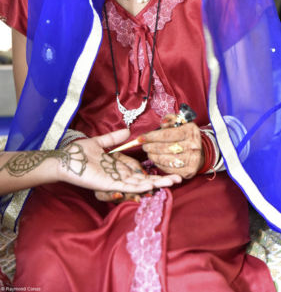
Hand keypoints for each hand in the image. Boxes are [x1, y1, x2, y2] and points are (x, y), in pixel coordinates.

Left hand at [57, 129, 181, 196]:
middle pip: (143, 179)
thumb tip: (128, 131)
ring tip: (173, 182)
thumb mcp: (100, 142)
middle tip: (178, 179)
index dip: (153, 172)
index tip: (166, 171)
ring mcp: (115, 181)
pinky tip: (151, 185)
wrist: (64, 160)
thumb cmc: (79, 154)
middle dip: (160, 180)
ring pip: (139, 184)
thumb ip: (114, 138)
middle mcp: (119, 175)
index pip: (139, 170)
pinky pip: (126, 186)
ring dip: (155, 184)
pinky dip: (139, 186)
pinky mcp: (109, 185)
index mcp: (118, 166)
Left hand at [142, 122, 203, 178]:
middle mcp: (193, 146)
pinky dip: (159, 164)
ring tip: (148, 152)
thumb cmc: (187, 135)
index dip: (151, 137)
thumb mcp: (181, 122)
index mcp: (190, 131)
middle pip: (164, 148)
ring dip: (153, 156)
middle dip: (150, 147)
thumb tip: (162, 124)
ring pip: (165, 160)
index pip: (166, 135)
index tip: (141, 138)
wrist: (201, 151)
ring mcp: (192, 160)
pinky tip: (156, 160)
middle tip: (144, 146)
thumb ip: (171, 119)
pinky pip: (169, 169)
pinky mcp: (188, 172)